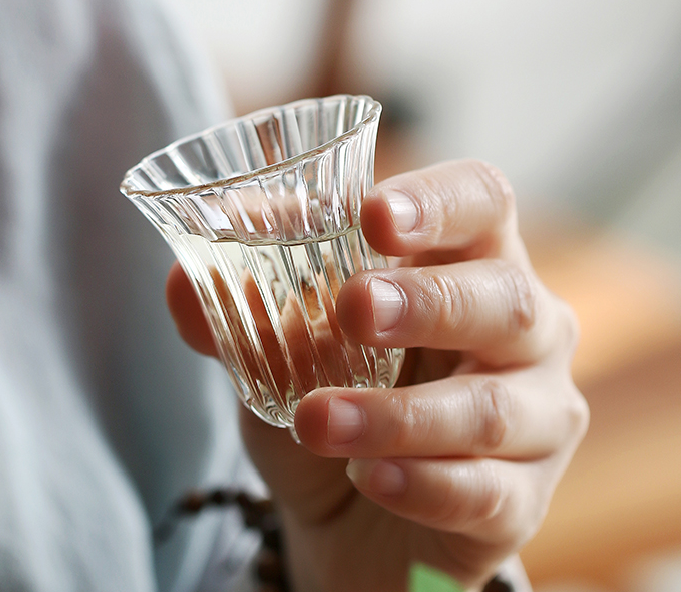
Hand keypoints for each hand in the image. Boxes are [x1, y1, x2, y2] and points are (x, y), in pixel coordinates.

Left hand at [167, 159, 588, 591]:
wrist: (351, 516)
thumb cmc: (333, 399)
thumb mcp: (282, 345)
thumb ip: (242, 307)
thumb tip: (181, 279)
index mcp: (467, 261)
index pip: (481, 201)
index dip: (438, 201)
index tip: (372, 214)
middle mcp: (522, 326)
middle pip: (505, 297)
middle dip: (426, 302)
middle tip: (352, 310)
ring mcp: (536, 413)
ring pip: (490, 406)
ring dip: (396, 412)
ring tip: (313, 421)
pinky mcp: (523, 497)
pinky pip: (487, 491)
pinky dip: (423, 484)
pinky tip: (371, 478)